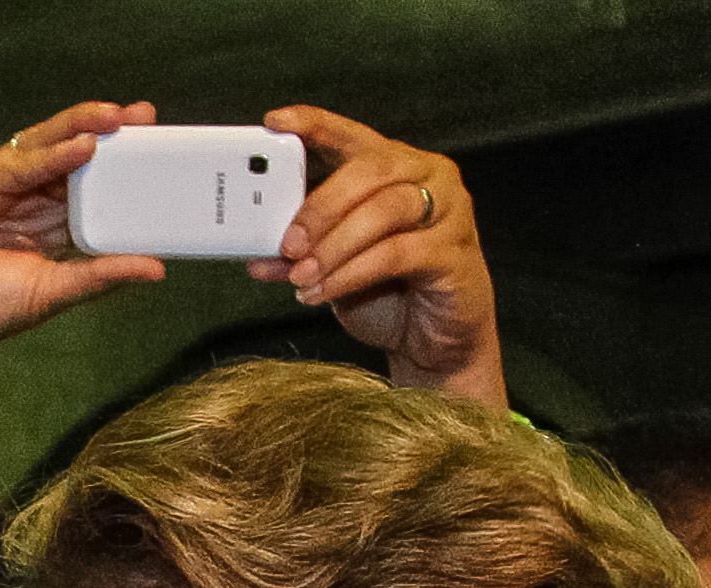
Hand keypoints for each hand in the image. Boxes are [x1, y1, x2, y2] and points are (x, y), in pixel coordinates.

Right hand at [0, 100, 168, 373]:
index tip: (160, 158)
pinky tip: (80, 146)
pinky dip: (49, 153)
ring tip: (119, 118)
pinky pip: (16, 161)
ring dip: (83, 129)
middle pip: (75, 160)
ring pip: (48, 147)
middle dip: (110, 137)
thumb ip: (100, 275)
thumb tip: (156, 267)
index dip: (124, 173)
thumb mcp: (51, 293)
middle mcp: (26, 204)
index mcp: (47, 231)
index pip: (94, 192)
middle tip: (147, 118)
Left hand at [253, 107, 503, 406]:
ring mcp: (448, 211)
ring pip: (383, 211)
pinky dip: (351, 274)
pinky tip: (323, 292)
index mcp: (395, 166)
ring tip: (301, 276)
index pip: (352, 135)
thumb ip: (303, 250)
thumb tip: (257, 252)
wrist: (435, 341)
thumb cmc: (388, 292)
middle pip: (369, 170)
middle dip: (320, 206)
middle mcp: (427, 176)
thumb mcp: (335, 265)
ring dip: (333, 246)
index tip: (276, 123)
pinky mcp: (454, 252)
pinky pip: (395, 255)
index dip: (314, 125)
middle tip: (287, 242)